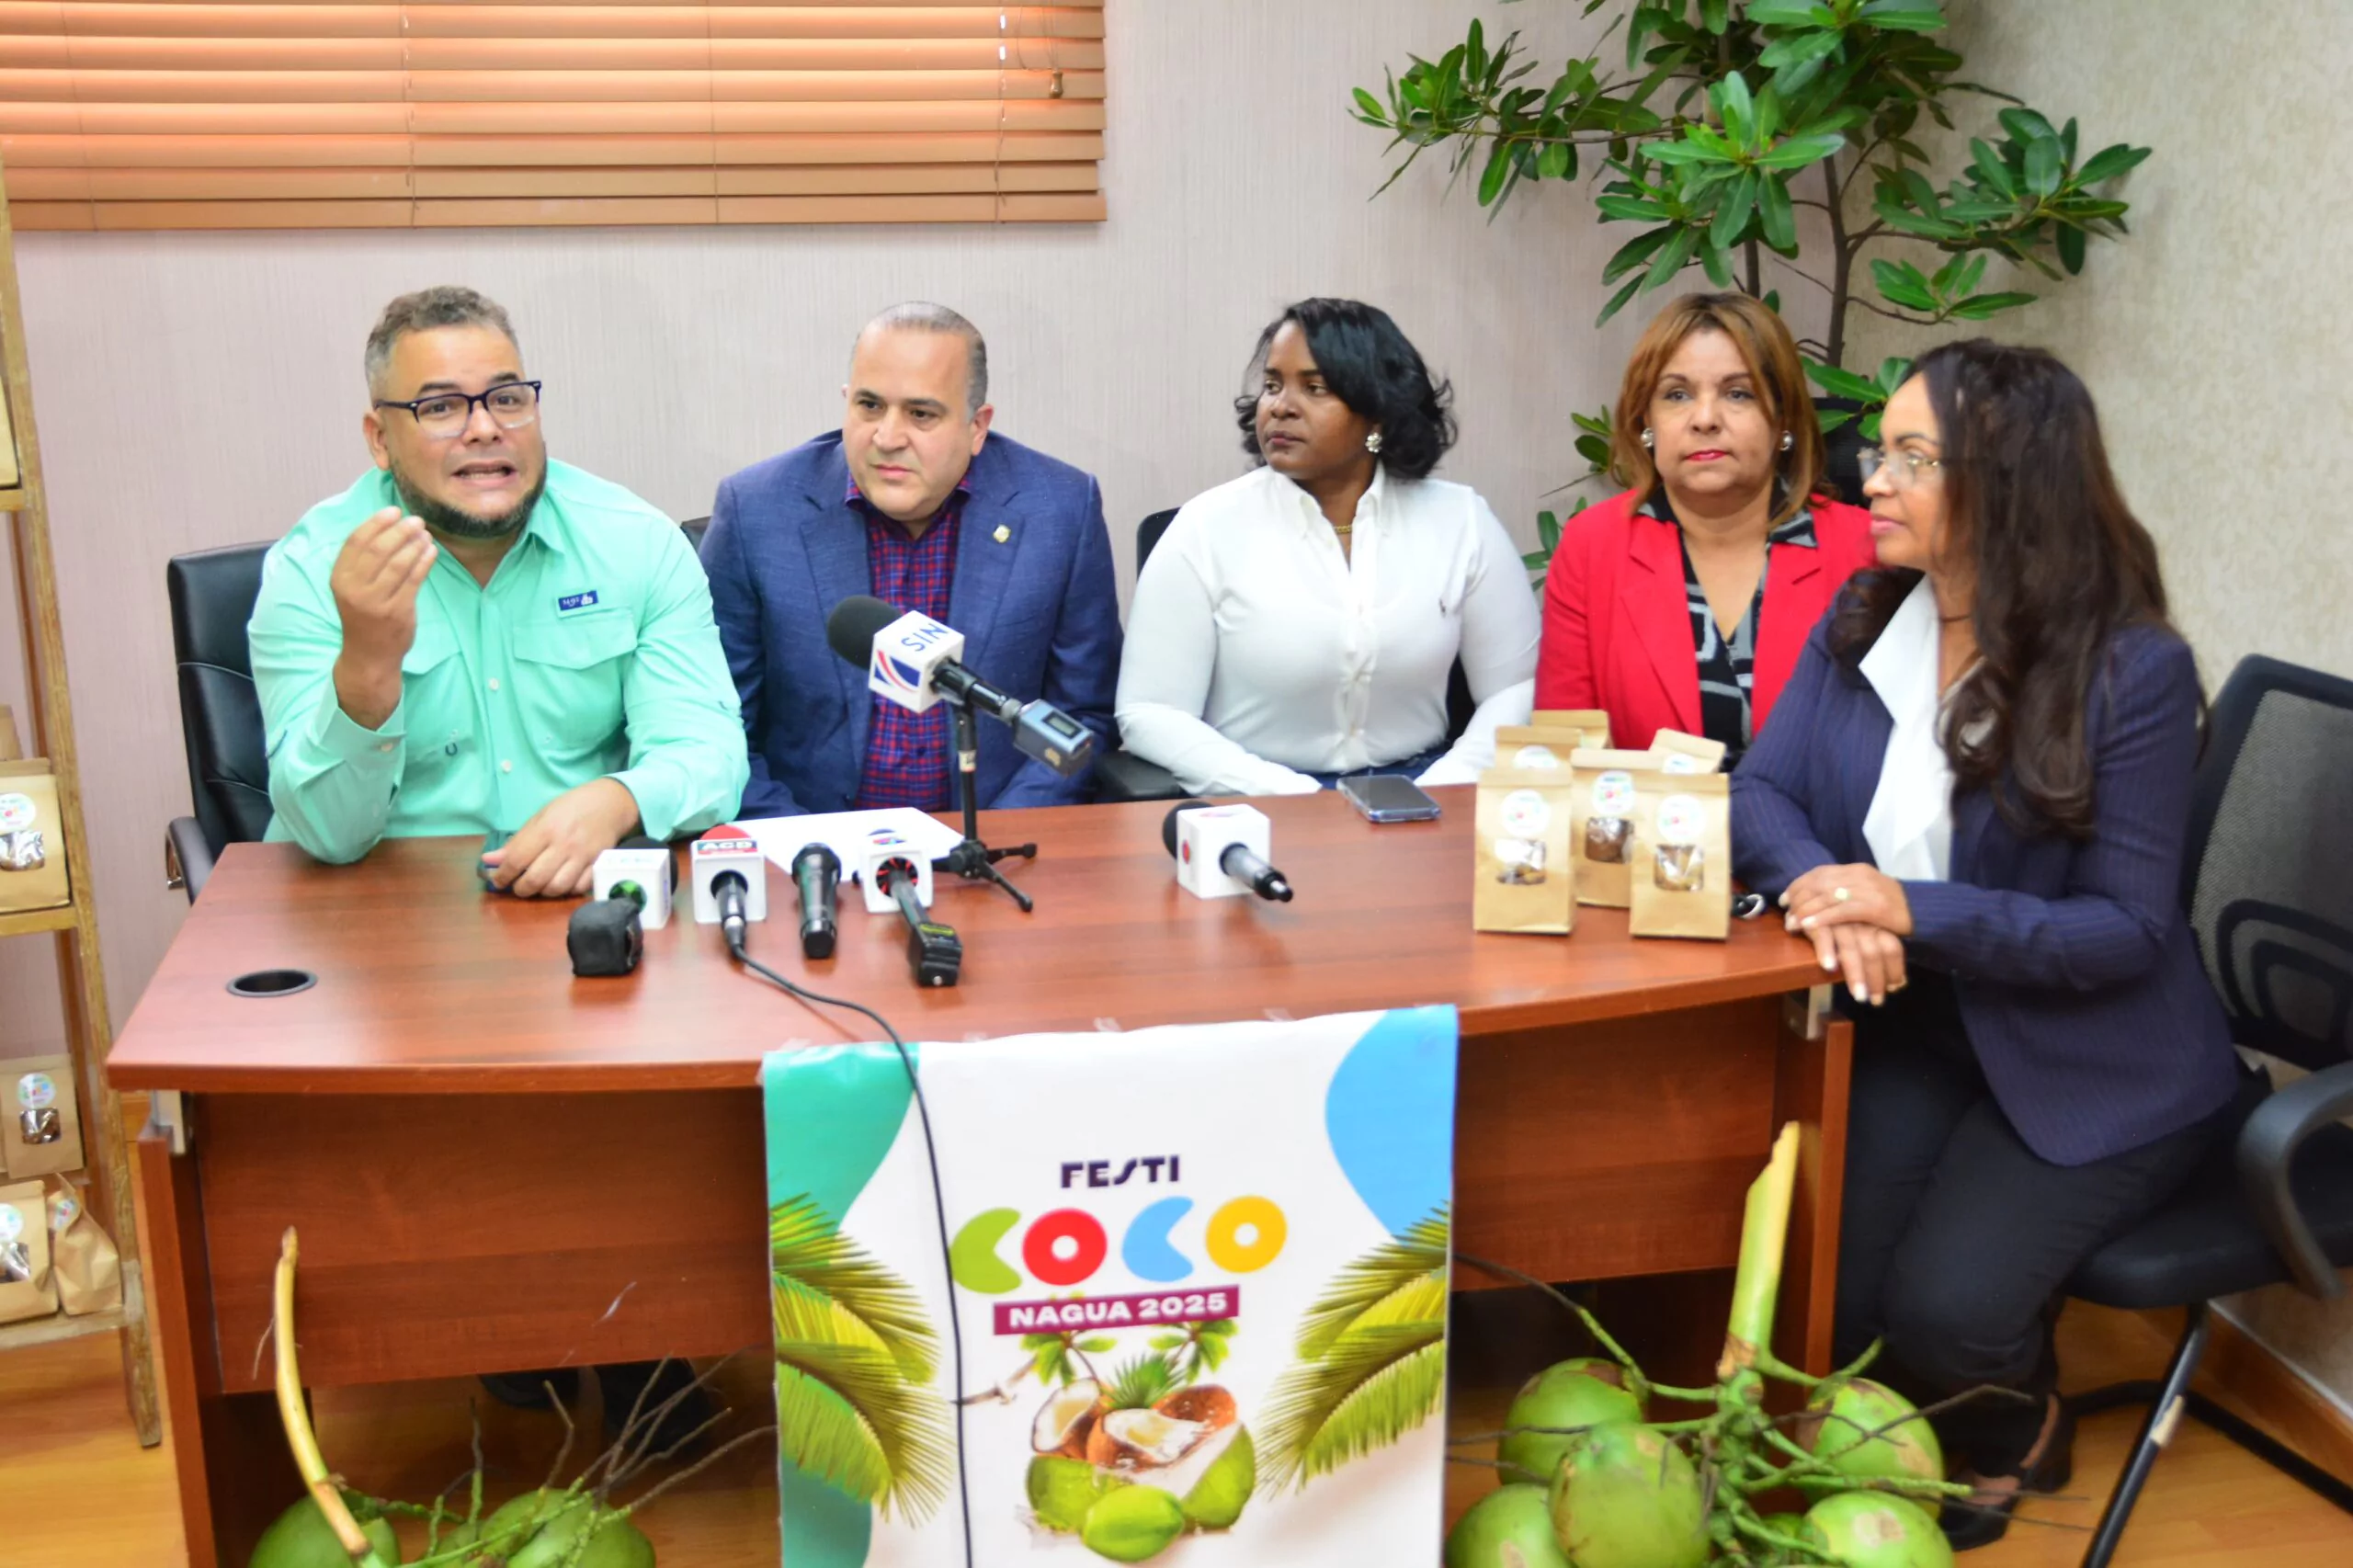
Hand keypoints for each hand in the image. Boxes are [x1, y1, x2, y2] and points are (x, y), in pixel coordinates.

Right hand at [330, 508, 434, 728]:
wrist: (369, 656)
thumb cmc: (363, 616)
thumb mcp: (352, 588)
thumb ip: (363, 562)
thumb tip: (387, 526)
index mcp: (339, 578)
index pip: (356, 542)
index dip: (376, 523)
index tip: (393, 510)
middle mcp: (354, 589)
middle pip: (378, 549)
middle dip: (400, 530)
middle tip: (416, 520)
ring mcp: (376, 601)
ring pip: (398, 563)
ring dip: (415, 544)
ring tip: (425, 534)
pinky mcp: (398, 611)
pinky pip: (414, 579)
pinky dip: (424, 561)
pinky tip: (431, 551)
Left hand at [483, 778, 641, 897]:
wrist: (610, 803)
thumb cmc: (570, 807)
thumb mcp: (540, 817)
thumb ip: (517, 841)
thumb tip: (489, 860)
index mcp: (545, 829)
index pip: (516, 860)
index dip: (502, 875)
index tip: (498, 880)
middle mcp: (563, 845)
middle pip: (535, 880)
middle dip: (521, 889)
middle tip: (518, 886)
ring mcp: (583, 857)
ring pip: (557, 888)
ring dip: (543, 892)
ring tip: (539, 885)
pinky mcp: (598, 865)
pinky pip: (578, 888)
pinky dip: (566, 890)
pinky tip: (561, 883)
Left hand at [1783, 863, 1912, 937]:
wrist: (1924, 913)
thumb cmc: (1892, 907)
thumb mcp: (1865, 893)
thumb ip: (1844, 891)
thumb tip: (1816, 898)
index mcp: (1855, 870)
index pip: (1819, 873)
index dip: (1798, 885)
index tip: (1784, 898)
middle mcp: (1859, 875)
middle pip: (1819, 883)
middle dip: (1798, 898)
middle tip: (1784, 913)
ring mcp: (1868, 890)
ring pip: (1827, 896)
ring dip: (1805, 910)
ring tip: (1791, 923)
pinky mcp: (1875, 907)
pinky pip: (1841, 911)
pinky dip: (1822, 918)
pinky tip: (1808, 925)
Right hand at [1803, 920, 1908, 1006]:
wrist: (1820, 885)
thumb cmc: (1850, 912)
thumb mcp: (1870, 925)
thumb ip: (1880, 946)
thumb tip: (1898, 982)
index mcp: (1877, 920)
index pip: (1892, 948)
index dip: (1894, 971)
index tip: (1896, 989)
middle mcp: (1861, 920)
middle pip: (1875, 952)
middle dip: (1876, 979)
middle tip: (1877, 1002)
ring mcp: (1841, 919)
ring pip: (1853, 949)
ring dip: (1857, 975)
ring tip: (1860, 997)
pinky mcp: (1819, 917)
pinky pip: (1824, 936)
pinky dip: (1826, 951)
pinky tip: (1830, 968)